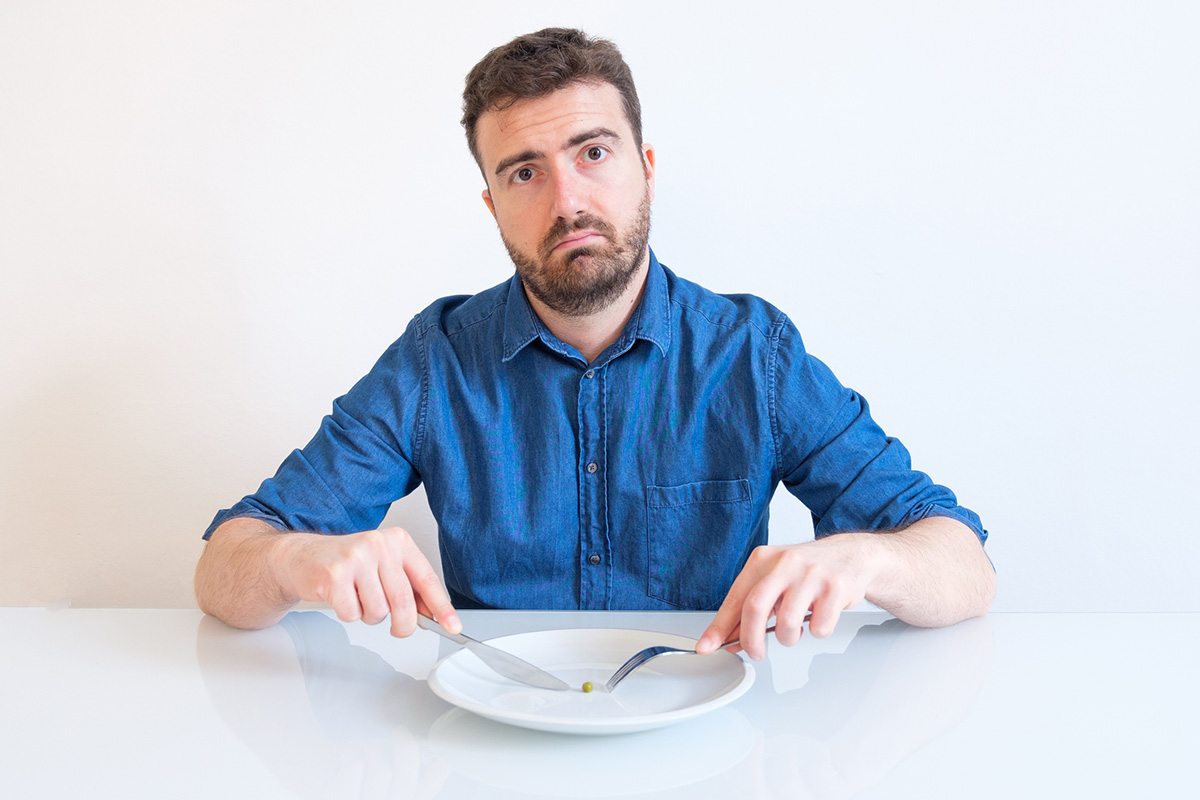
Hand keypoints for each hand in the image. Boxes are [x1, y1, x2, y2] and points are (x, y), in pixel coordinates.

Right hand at [278, 526, 459, 637]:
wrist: (301, 556)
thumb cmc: (346, 564)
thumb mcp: (384, 567)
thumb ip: (409, 587)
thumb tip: (434, 615)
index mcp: (397, 541)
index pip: (427, 579)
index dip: (441, 607)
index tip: (452, 626)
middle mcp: (379, 545)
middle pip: (404, 601)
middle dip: (404, 625)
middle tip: (398, 630)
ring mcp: (356, 558)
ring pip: (379, 611)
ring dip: (370, 616)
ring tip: (358, 599)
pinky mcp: (334, 575)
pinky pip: (353, 614)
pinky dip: (349, 614)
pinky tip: (341, 598)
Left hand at [696, 534, 877, 660]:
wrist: (851, 556)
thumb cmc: (807, 572)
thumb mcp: (774, 580)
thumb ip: (751, 606)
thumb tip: (728, 638)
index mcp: (763, 560)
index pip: (735, 598)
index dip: (719, 627)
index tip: (707, 647)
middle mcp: (785, 563)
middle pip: (755, 608)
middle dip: (751, 640)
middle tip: (755, 653)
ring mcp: (811, 574)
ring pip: (788, 624)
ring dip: (789, 639)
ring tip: (795, 630)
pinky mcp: (836, 588)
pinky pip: (819, 627)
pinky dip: (817, 631)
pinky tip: (820, 616)